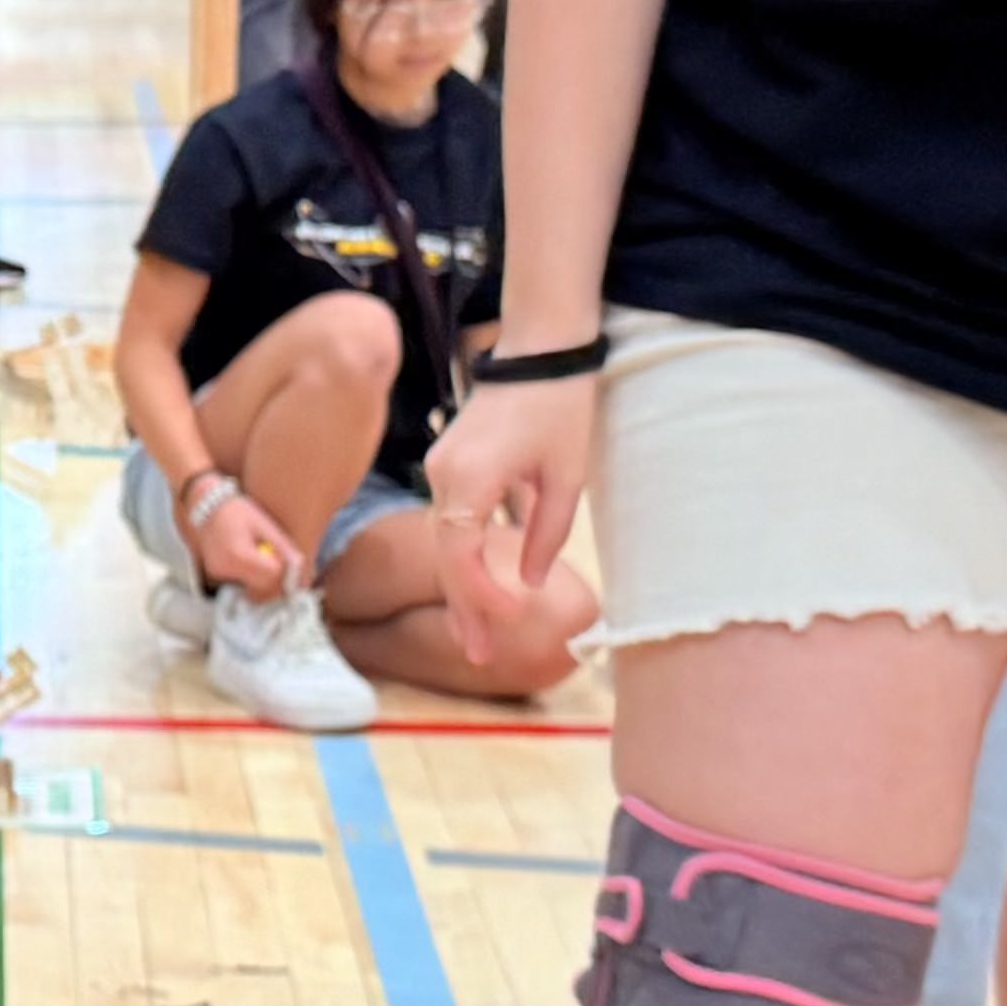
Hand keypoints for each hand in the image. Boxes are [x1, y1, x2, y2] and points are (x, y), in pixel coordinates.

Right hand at [181, 485, 302, 597]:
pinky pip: (242, 579)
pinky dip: (251, 572)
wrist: (206, 505)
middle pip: (263, 584)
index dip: (285, 569)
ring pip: (253, 584)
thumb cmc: (237, 510)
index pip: (272, 574)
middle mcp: (226, 568)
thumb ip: (282, 547)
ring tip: (263, 552)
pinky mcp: (216, 573)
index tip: (292, 560)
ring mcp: (219, 573)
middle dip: (277, 575)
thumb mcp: (263, 524)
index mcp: (238, 555)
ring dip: (265, 575)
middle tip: (282, 559)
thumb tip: (301, 566)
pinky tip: (250, 554)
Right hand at [420, 373, 597, 663]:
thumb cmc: (560, 406)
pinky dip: (461, 560)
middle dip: (465, 609)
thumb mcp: (566, 477)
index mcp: (470, 478)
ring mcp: (440, 469)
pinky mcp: (448, 465)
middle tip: (480, 656)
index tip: (512, 619)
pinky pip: (448, 523)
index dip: (482, 595)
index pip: (461, 554)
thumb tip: (529, 581)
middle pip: (445, 556)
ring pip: (444, 543)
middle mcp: (443, 476)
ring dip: (461, 589)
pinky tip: (473, 590)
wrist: (540, 350)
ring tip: (473, 637)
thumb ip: (546, 534)